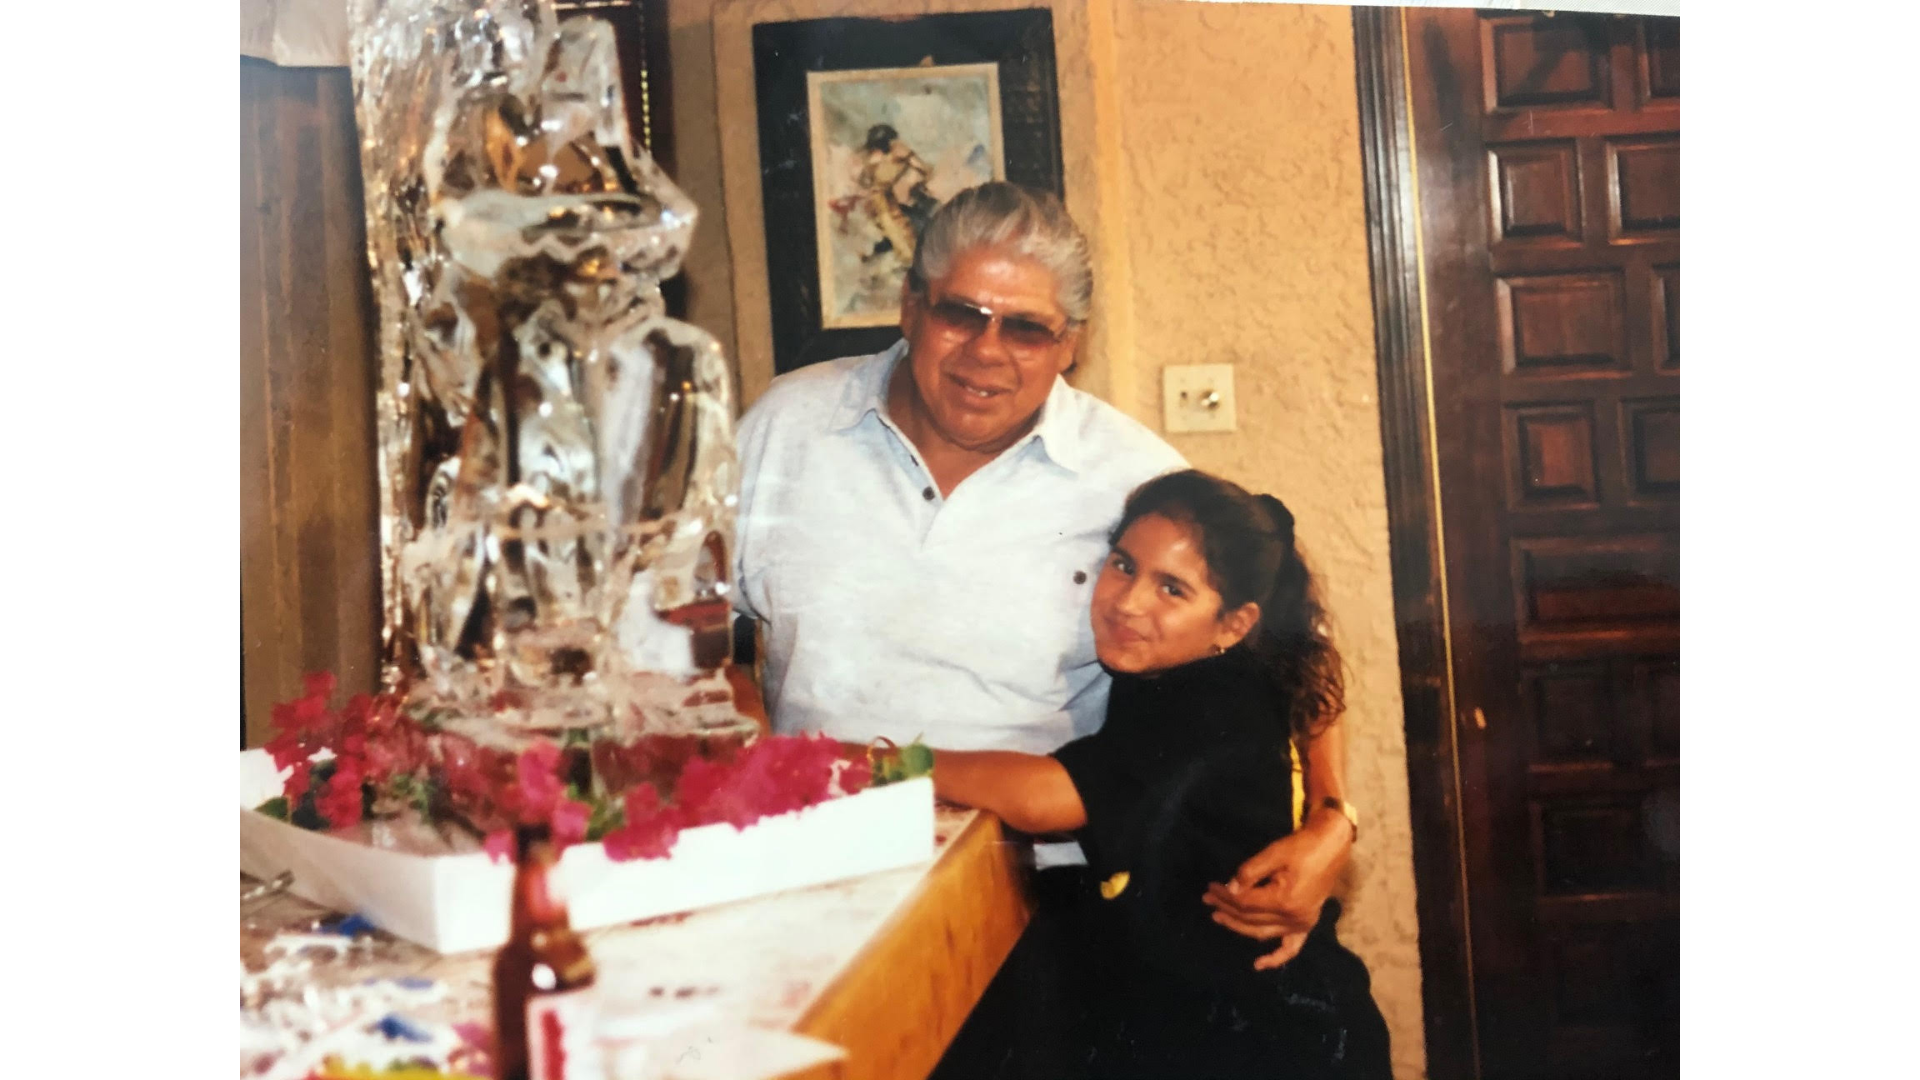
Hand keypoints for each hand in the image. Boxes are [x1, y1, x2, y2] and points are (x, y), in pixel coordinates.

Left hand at [1202, 815, 1350, 969]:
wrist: (1331, 846)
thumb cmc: (1303, 847)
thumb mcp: (1274, 852)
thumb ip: (1250, 872)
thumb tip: (1229, 889)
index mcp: (1284, 901)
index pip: (1245, 904)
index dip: (1225, 896)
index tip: (1211, 888)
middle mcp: (1293, 918)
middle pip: (1250, 919)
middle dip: (1226, 910)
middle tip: (1208, 899)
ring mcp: (1301, 924)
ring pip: (1262, 933)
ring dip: (1239, 927)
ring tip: (1218, 917)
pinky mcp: (1307, 924)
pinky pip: (1291, 948)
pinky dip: (1275, 958)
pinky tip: (1258, 965)